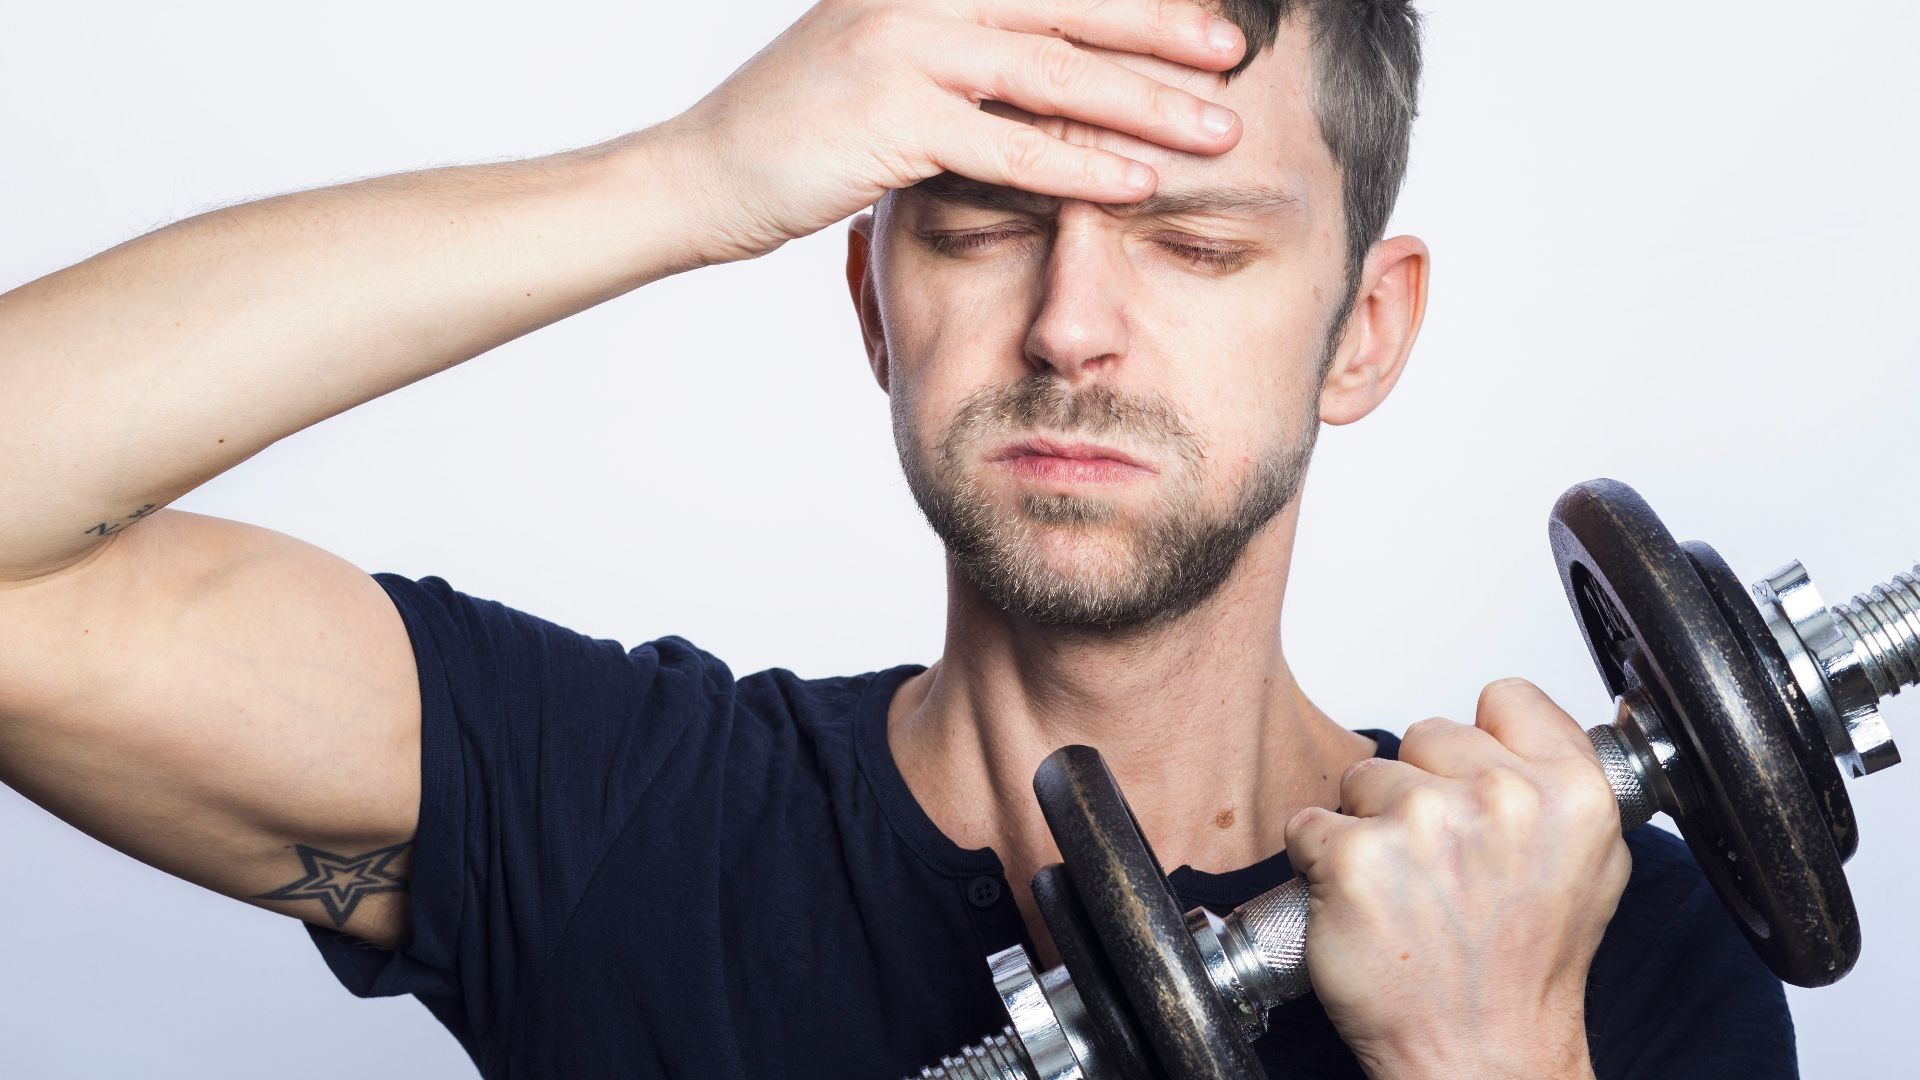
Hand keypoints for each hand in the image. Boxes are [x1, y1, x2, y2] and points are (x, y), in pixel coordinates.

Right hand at [654, 0, 1246, 264]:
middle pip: (1069, 7)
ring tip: (1216, 131)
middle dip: (1162, 30)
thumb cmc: (800, 128)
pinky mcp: (892, 117)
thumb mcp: (878, 56)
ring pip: (1053, 71)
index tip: (1202, 14)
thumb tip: (1032, 57)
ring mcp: (904, 48)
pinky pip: (1009, 144)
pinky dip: (1079, 164)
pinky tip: (1136, 181)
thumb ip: (953, 46)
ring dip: (1144, 102)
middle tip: (1235, 56)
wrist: (703, 173)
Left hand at [1284, 678, 1628, 1079]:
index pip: (1506, 697)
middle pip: (1425, 733)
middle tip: (1443, 863)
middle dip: (1421, 789)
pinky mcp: (1354, 859)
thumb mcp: (1591, 864)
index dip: (1481, 742)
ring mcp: (1424, 825)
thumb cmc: (1525, 970)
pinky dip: (1320, 861)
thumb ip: (1557, 782)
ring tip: (1407, 891)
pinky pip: (1309, 823)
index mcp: (1570, 793)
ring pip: (1363, 777)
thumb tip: (1513, 726)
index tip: (1474, 786)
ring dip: (1369, 826)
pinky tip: (1363, 905)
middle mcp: (1502, 799)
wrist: (1483, 1054)